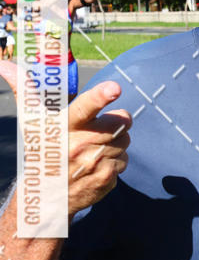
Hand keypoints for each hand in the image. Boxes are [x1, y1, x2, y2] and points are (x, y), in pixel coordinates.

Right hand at [0, 66, 130, 216]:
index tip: (114, 88)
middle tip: (97, 129)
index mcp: (65, 125)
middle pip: (121, 120)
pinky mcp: (108, 177)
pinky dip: (115, 161)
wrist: (46, 196)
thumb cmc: (42, 150)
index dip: (100, 96)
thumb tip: (3, 64)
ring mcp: (97, 162)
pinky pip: (125, 160)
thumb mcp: (33, 122)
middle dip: (115, 121)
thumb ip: (25, 90)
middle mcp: (81, 143)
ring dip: (116, 142)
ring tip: (93, 149)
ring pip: (126, 139)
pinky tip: (96, 166)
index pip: (85, 106)